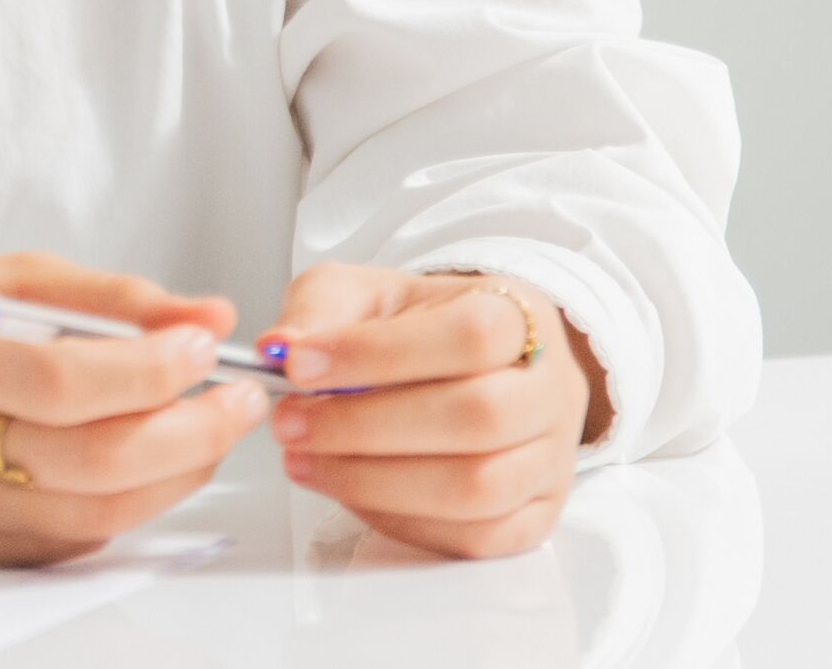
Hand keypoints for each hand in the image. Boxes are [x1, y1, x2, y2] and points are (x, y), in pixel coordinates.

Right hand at [0, 253, 273, 566]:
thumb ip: (104, 296)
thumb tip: (205, 317)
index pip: (58, 379)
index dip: (147, 369)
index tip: (205, 349)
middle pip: (87, 461)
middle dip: (188, 433)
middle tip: (239, 401)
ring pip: (88, 516)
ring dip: (171, 477)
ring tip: (207, 432)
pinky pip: (64, 543)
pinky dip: (124, 506)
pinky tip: (148, 465)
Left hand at [257, 264, 604, 559]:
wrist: (464, 369)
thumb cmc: (416, 330)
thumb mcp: (363, 294)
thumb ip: (320, 310)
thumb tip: (280, 347)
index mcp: (520, 317)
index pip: (469, 335)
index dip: (378, 354)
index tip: (300, 364)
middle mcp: (550, 390)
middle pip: (478, 418)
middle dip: (365, 426)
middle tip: (289, 422)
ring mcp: (551, 460)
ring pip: (477, 488)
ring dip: (375, 480)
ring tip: (305, 458)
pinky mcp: (535, 517)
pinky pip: (474, 537)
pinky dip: (400, 520)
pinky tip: (349, 490)